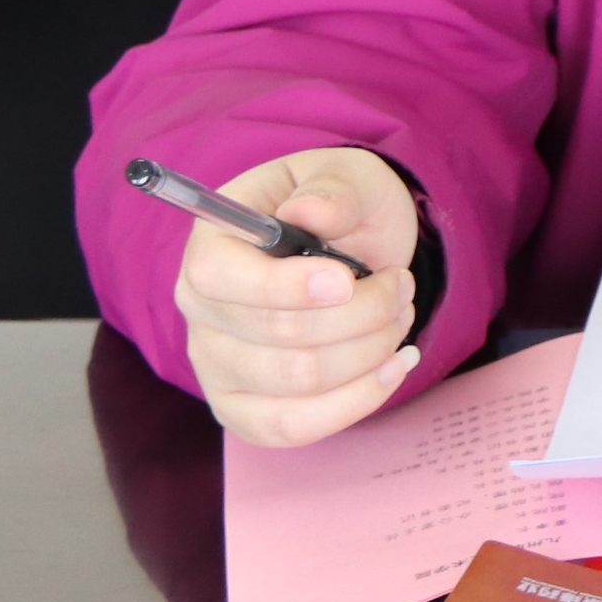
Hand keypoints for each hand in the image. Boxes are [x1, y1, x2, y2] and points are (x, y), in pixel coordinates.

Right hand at [174, 145, 424, 444]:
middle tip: (401, 285)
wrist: (349, 250)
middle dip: (362, 313)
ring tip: (400, 316)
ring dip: (371, 350)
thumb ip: (331, 189)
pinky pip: (296, 427)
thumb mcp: (344, 174)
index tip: (347, 280)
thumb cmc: (336, 208)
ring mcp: (217, 368)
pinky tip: (393, 367)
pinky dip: (359, 399)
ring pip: (300, 382)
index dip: (285, 287)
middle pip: (278, 336)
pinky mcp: (244, 411)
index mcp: (210, 245)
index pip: (219, 278)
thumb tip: (310, 212)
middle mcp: (200, 313)